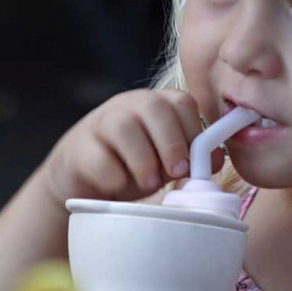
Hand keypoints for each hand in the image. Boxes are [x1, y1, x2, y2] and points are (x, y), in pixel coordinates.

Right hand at [43, 89, 224, 205]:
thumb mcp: (165, 162)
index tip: (200, 163)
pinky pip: (98, 157)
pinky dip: (114, 176)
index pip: (182, 102)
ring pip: (123, 127)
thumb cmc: (132, 167)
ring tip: (150, 183)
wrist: (84, 179)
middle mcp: (128, 106)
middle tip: (177, 172)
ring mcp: (99, 123)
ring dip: (143, 159)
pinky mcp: (78, 149)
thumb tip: (213, 163)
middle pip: (154, 107)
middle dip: (171, 142)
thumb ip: (188, 158)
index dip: (195, 132)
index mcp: (155, 105)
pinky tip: (119, 187)